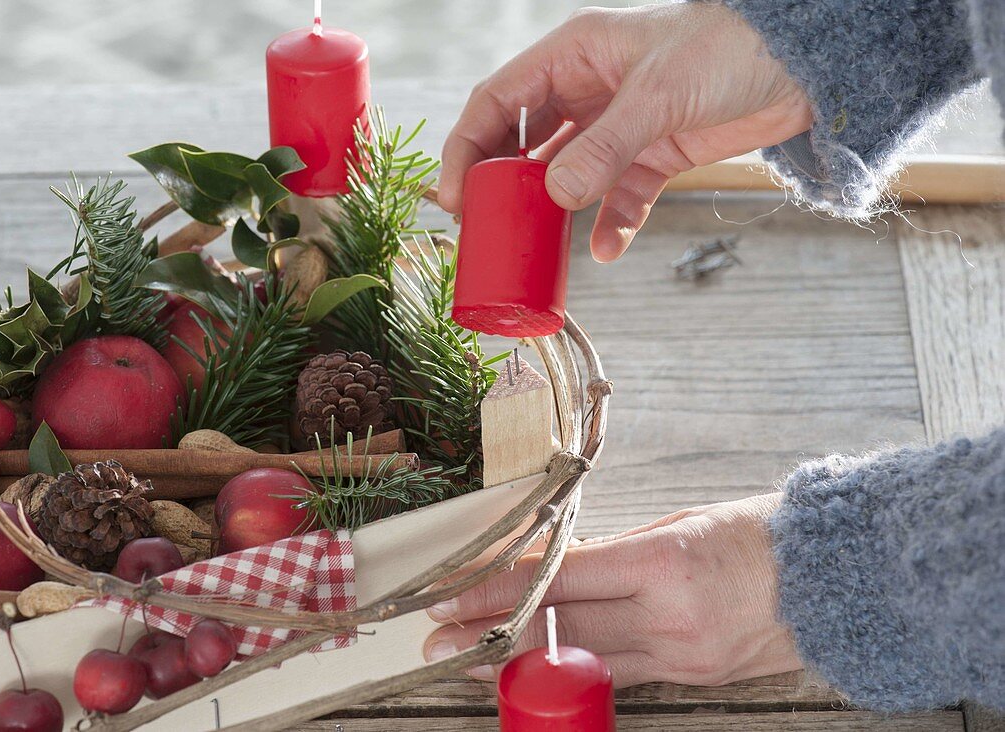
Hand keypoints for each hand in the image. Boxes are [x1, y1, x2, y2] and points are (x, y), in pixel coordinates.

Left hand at [423, 493, 802, 686]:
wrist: (838, 579)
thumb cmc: (760, 535)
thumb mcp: (680, 523)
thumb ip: (614, 550)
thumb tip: (554, 565)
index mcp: (666, 563)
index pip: (561, 578)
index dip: (499, 590)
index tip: (452, 596)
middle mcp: (671, 617)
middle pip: (560, 627)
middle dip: (491, 634)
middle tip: (439, 642)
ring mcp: (683, 656)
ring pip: (582, 663)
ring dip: (521, 664)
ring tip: (470, 663)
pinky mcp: (694, 678)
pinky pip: (620, 675)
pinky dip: (572, 672)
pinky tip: (537, 671)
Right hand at [438, 3, 810, 261]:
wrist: (803, 65)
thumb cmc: (730, 51)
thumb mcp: (658, 97)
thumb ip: (603, 147)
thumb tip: (554, 196)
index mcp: (573, 56)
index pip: (497, 102)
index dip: (466, 147)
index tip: (453, 196)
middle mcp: (587, 89)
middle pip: (522, 142)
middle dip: (502, 185)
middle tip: (486, 228)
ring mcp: (618, 125)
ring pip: (565, 175)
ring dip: (551, 212)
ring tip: (535, 249)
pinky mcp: (652, 154)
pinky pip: (618, 196)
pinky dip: (610, 223)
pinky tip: (605, 249)